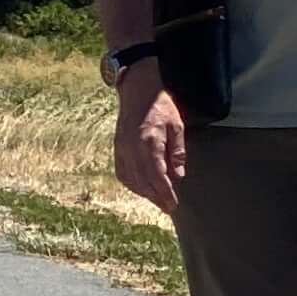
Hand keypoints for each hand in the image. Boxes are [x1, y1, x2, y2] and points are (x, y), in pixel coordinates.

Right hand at [113, 87, 186, 215]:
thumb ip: (177, 152)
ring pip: (131, 179)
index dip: (165, 193)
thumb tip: (178, 175)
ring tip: (157, 198)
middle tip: (168, 206)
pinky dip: (131, 183)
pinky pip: (121, 171)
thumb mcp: (176, 126)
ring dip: (144, 192)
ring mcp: (122, 148)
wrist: (138, 89)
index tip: (173, 204)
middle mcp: (132, 148)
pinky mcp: (117, 146)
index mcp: (149, 142)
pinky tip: (140, 187)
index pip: (157, 176)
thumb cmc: (160, 106)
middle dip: (156, 197)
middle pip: (143, 182)